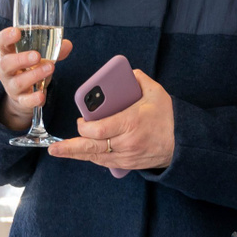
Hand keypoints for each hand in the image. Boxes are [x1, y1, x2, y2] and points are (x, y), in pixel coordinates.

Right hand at [0, 26, 72, 133]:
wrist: (24, 95)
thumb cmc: (30, 68)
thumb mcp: (40, 56)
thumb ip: (53, 50)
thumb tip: (67, 45)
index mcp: (8, 53)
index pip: (1, 42)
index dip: (6, 36)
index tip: (17, 32)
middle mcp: (6, 69)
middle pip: (7, 63)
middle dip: (21, 59)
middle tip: (37, 56)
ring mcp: (12, 86)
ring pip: (18, 82)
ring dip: (34, 75)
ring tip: (50, 68)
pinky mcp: (20, 100)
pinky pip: (25, 101)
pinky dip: (33, 98)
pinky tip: (42, 95)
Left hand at [49, 69, 174, 172]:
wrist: (183, 143)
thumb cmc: (169, 117)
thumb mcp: (156, 93)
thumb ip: (139, 80)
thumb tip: (128, 73)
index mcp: (131, 123)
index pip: (99, 130)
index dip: (84, 128)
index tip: (81, 121)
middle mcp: (126, 142)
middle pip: (92, 148)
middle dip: (71, 148)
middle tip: (53, 148)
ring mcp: (126, 156)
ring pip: (96, 157)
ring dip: (77, 154)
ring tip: (59, 151)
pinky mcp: (127, 164)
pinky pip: (104, 162)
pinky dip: (91, 157)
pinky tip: (81, 153)